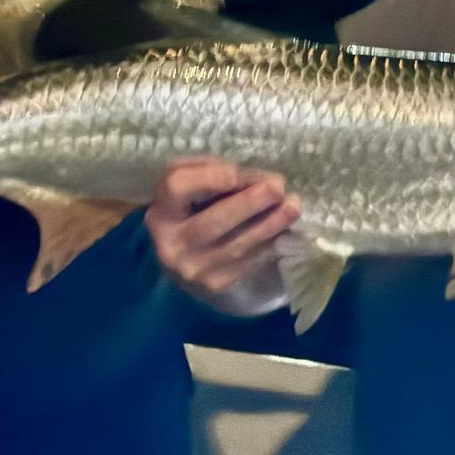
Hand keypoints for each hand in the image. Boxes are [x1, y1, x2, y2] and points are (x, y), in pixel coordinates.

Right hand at [145, 157, 300, 306]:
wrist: (181, 258)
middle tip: (277, 187)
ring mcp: (196, 269)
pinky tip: (285, 227)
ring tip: (293, 205)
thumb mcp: (188, 183)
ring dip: (271, 223)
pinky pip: (250, 260)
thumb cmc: (189, 210)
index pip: (177, 189)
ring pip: (238, 244)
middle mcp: (173, 245)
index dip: (206, 179)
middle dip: (249, 203)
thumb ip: (209, 171)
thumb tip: (247, 177)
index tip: (233, 174)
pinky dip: (271, 241)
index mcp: (161, 212)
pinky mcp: (218, 284)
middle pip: (213, 221)